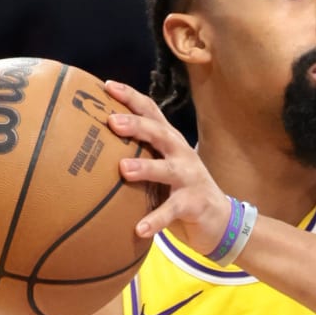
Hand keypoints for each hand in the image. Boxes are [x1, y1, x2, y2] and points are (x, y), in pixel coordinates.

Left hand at [103, 82, 220, 246]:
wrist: (220, 220)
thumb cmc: (181, 190)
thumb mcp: (163, 166)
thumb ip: (140, 154)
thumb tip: (95, 147)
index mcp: (170, 141)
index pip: (151, 111)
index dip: (131, 97)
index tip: (107, 86)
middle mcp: (181, 153)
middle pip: (159, 133)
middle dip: (136, 125)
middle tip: (112, 122)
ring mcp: (189, 178)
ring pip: (167, 169)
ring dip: (146, 168)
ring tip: (124, 169)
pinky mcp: (194, 204)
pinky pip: (172, 211)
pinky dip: (156, 220)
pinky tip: (140, 228)